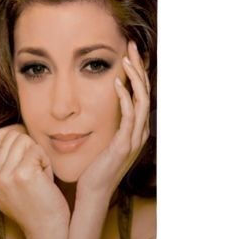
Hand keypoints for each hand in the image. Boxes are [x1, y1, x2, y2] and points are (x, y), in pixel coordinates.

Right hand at [0, 123, 70, 238]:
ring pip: (24, 140)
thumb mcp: (10, 185)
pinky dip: (46, 161)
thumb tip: (14, 130)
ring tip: (40, 174)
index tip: (27, 149)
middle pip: (11, 136)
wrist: (46, 229)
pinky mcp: (21, 174)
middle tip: (36, 169)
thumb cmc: (35, 205)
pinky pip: (37, 150)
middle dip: (29, 148)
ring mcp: (4, 176)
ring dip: (38, 154)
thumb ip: (5, 162)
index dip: (13, 137)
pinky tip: (46, 179)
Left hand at [76, 40, 150, 201]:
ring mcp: (134, 140)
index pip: (142, 94)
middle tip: (132, 45)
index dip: (139, 72)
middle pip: (146, 92)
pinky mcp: (123, 145)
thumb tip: (95, 106)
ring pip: (141, 101)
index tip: (130, 52)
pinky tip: (117, 83)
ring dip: (135, 78)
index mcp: (136, 130)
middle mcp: (140, 133)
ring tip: (126, 58)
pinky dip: (124, 98)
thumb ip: (106, 124)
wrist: (92, 193)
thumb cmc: (93, 168)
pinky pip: (128, 116)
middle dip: (139, 67)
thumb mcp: (103, 141)